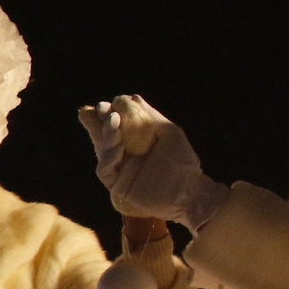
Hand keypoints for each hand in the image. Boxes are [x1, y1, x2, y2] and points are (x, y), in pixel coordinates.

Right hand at [77, 95, 228, 229]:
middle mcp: (123, 153)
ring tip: (114, 119)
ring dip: (105, 132)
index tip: (115, 101)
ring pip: (101, 148)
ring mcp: (119, 169)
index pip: (116, 122)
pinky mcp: (117, 185)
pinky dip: (108, 156)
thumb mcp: (169, 132)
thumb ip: (151, 116)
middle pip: (102, 133)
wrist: (190, 191)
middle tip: (101, 107)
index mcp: (135, 139)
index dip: (111, 110)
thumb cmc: (183, 161)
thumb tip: (132, 97)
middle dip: (98, 118)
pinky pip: (104, 169)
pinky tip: (118, 147)